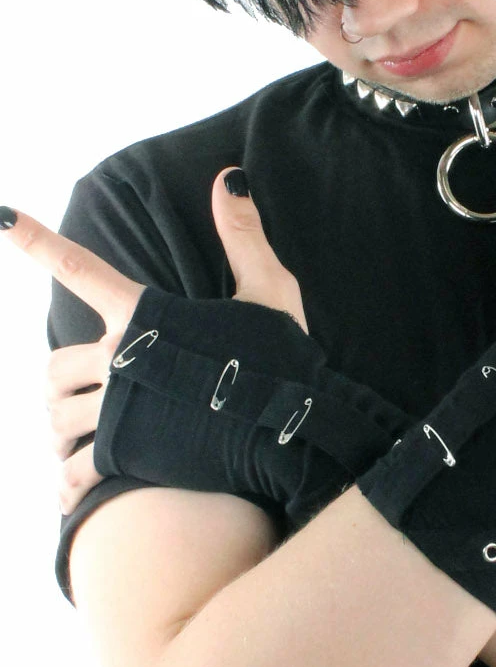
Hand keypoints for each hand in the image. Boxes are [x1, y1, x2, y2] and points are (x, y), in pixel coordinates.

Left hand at [1, 168, 307, 514]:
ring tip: (78, 440)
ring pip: (55, 418)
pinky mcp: (126, 456)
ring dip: (61, 431)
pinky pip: (73, 471)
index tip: (3, 216)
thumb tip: (228, 176)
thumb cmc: (285, 362)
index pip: (79, 268)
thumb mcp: (270, 291)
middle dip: (64, 383)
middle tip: (87, 396)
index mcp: (147, 316)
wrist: (294, 433)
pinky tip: (71, 489)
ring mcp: (120, 410)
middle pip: (54, 366)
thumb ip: (241, 236)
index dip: (36, 240)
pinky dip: (69, 483)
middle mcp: (122, 360)